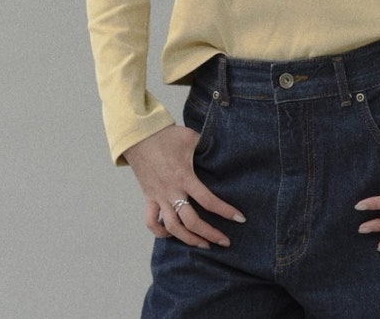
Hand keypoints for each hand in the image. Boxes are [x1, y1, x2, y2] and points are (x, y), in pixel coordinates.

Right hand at [123, 125, 245, 247]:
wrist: (139, 136)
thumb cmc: (168, 136)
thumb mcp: (192, 137)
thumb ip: (208, 146)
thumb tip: (226, 148)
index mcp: (185, 177)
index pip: (208, 200)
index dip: (225, 211)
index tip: (240, 219)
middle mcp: (172, 191)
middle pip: (191, 221)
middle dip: (210, 234)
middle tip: (225, 242)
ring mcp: (158, 196)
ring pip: (172, 227)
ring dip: (188, 239)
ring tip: (203, 245)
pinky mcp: (148, 197)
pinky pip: (150, 221)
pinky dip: (160, 232)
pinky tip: (172, 235)